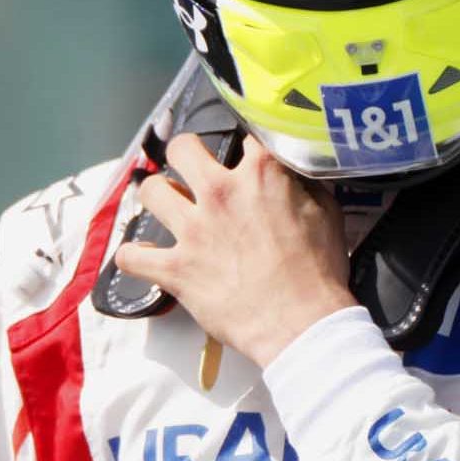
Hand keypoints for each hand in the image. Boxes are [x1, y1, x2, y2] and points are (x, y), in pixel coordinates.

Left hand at [115, 134, 357, 367]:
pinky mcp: (176, 269)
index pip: (244, 136)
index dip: (244, 145)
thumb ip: (304, 186)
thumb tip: (293, 177)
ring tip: (166, 206)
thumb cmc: (319, 273)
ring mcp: (194, 230)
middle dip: (185, 155)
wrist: (302, 324)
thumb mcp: (327, 215)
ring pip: (151, 191)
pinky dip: (133, 256)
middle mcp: (220, 193)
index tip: (244, 155)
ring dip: (157, 197)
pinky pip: (132, 257)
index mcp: (261, 175)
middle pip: (182, 149)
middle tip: (191, 169)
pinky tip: (141, 255)